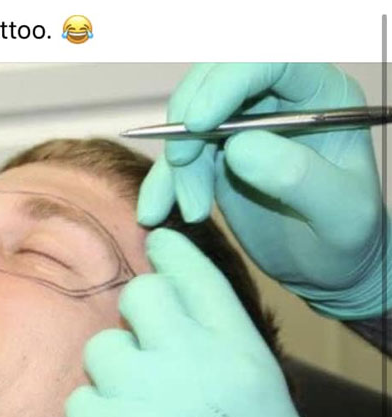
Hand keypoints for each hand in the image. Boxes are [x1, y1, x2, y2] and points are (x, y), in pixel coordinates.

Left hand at [65, 228, 328, 416]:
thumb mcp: (258, 390)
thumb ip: (216, 338)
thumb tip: (169, 301)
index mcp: (240, 351)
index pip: (194, 275)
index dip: (170, 252)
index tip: (156, 241)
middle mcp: (192, 364)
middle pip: (139, 295)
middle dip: (135, 316)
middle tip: (142, 351)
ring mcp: (146, 399)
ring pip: (101, 349)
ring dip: (112, 375)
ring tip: (136, 411)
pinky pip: (79, 401)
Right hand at [137, 63, 389, 319]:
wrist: (327, 269)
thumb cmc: (346, 239)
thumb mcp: (338, 213)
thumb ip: (297, 176)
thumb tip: (238, 147)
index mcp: (319, 95)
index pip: (268, 62)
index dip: (227, 82)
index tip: (197, 123)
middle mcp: (278, 101)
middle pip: (216, 84)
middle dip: (189, 124)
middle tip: (180, 167)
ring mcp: (243, 129)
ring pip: (189, 125)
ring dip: (175, 167)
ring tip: (191, 213)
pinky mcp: (217, 158)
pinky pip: (179, 160)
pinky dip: (162, 184)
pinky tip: (155, 213)